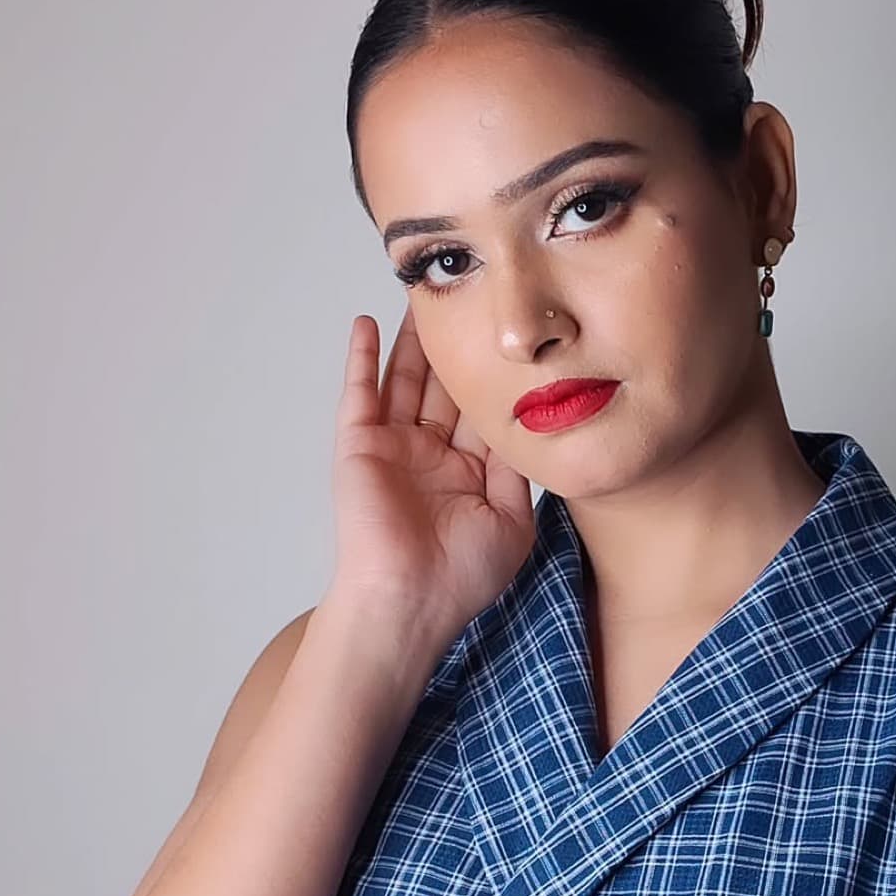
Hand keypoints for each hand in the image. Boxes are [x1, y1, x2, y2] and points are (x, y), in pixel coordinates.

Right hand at [327, 309, 534, 641]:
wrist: (412, 601)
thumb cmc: (462, 575)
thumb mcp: (513, 516)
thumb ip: (519, 466)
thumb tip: (535, 418)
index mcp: (468, 471)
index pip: (483, 409)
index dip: (495, 372)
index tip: (510, 333)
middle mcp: (431, 454)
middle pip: (445, 384)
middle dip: (455, 344)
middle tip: (467, 295)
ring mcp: (394, 447)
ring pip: (405, 379)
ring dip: (412, 340)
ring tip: (422, 295)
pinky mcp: (361, 446)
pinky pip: (360, 393)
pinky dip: (362, 358)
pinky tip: (369, 323)